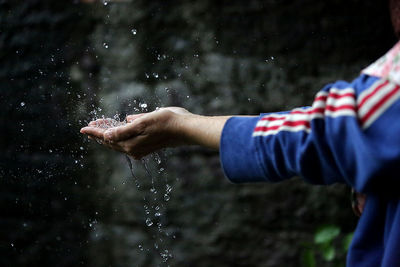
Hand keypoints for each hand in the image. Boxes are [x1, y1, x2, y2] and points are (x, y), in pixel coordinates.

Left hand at [80, 107, 229, 158]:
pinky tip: (117, 131)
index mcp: (130, 143)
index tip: (83, 128)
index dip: (95, 132)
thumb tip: (108, 135)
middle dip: (100, 133)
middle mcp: (133, 148)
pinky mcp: (146, 145)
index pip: (107, 137)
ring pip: (118, 142)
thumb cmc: (166, 122)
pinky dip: (119, 136)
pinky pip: (126, 142)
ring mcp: (140, 148)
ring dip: (109, 134)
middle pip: (111, 141)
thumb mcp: (143, 123)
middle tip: (89, 125)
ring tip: (100, 127)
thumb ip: (124, 130)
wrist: (185, 129)